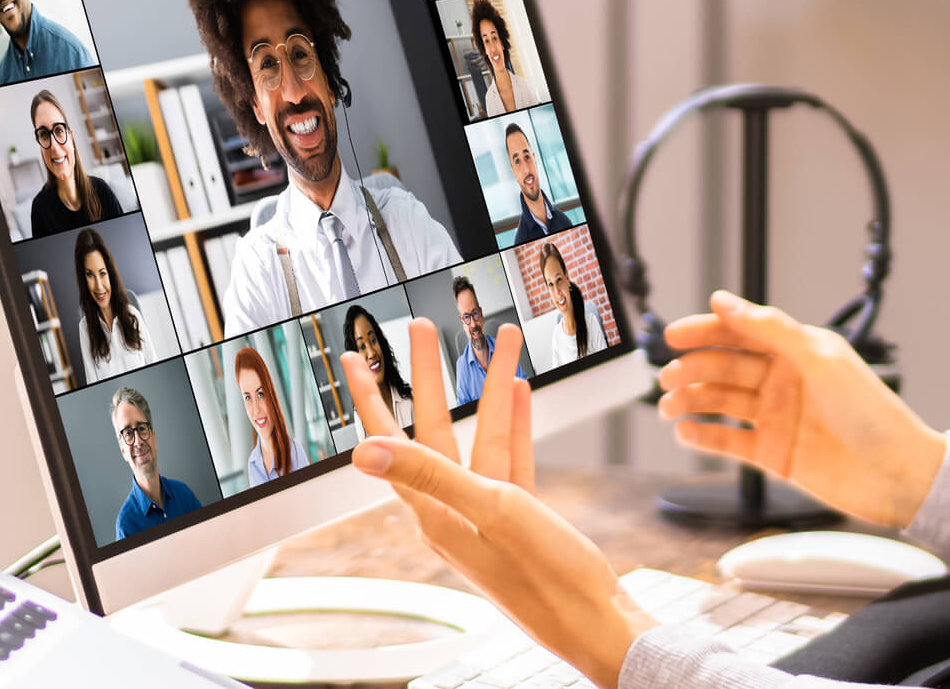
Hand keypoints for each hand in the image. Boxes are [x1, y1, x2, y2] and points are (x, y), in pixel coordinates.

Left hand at [343, 321, 655, 687]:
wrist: (596, 622)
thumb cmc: (546, 576)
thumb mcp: (490, 512)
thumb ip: (430, 475)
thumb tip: (363, 451)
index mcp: (435, 512)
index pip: (391, 443)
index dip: (370, 399)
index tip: (353, 359)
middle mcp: (453, 509)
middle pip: (434, 427)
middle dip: (429, 375)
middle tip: (419, 328)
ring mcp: (487, 511)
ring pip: (482, 434)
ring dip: (490, 389)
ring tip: (499, 343)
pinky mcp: (520, 516)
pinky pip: (511, 457)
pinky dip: (515, 424)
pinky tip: (519, 394)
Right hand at [659, 291, 946, 528]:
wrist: (899, 474)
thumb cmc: (873, 413)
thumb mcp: (820, 357)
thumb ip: (769, 327)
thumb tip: (725, 300)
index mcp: (797, 351)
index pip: (740, 333)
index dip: (705, 331)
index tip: (674, 335)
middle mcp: (784, 382)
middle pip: (725, 368)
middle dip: (692, 369)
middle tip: (667, 377)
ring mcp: (778, 418)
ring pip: (721, 403)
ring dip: (691, 401)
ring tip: (668, 406)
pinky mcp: (774, 454)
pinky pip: (729, 442)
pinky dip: (704, 437)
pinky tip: (685, 432)